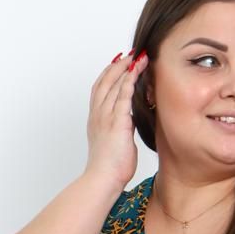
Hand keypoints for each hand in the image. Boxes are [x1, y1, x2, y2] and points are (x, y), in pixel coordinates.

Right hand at [85, 50, 147, 192]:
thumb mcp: (114, 144)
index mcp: (96, 120)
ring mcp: (106, 116)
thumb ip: (120, 130)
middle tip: (130, 54)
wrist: (102, 179)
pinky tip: (138, 69)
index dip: (108, 74)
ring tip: (138, 56)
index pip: (100, 90)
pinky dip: (130, 79)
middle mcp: (98, 114)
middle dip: (118, 65)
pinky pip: (123, 93)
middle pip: (106, 81)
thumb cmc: (109, 169)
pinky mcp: (117, 121)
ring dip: (126, 67)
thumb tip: (128, 124)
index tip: (118, 64)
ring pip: (114, 83)